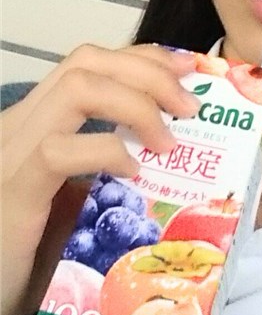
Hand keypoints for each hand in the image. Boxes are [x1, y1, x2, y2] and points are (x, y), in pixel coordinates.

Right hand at [1, 43, 198, 314]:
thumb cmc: (34, 257)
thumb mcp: (76, 199)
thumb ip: (109, 167)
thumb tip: (174, 152)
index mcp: (37, 122)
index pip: (89, 62)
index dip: (143, 57)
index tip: (188, 69)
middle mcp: (20, 125)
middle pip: (87, 61)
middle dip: (149, 71)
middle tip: (190, 105)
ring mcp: (12, 152)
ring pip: (77, 88)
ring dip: (138, 104)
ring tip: (168, 141)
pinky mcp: (13, 189)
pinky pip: (60, 151)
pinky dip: (107, 152)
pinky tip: (131, 174)